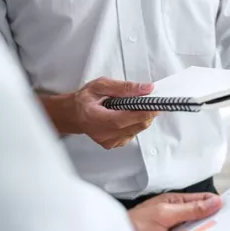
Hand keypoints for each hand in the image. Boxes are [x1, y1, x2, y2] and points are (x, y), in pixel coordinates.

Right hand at [40, 77, 160, 148]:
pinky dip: (134, 124)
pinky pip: (132, 134)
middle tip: (147, 101)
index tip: (157, 103)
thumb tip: (146, 89)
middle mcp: (104, 134)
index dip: (147, 111)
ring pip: (137, 130)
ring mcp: (110, 142)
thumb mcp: (101, 86)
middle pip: (138, 125)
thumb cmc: (84, 100)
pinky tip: (125, 116)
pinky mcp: (114, 144)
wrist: (72, 114)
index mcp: (98, 119)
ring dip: (140, 118)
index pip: (129, 118)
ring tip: (131, 107)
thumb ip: (124, 87)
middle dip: (147, 113)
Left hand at [127, 192, 222, 230]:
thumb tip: (214, 202)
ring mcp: (172, 227)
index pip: (202, 199)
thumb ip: (191, 209)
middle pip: (200, 214)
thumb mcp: (166, 214)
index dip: (216, 203)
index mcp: (175, 200)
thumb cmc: (134, 224)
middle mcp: (175, 212)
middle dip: (212, 219)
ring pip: (194, 228)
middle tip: (228, 225)